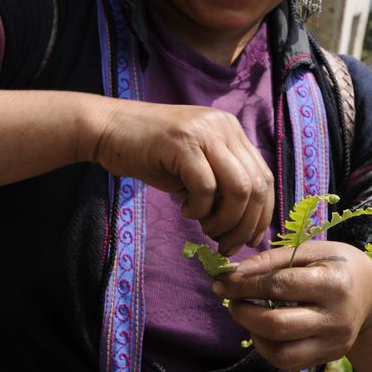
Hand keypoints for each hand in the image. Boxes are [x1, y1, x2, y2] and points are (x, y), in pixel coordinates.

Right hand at [92, 99, 274, 253]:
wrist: (108, 128)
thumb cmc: (150, 151)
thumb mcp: (194, 164)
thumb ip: (221, 184)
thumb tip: (245, 226)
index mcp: (232, 131)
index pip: (264, 176)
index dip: (263, 213)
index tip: (250, 239)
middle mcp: (224, 127)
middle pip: (256, 185)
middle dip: (246, 225)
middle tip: (226, 244)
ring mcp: (205, 132)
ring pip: (238, 188)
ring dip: (225, 220)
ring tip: (206, 228)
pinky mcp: (182, 143)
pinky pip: (206, 187)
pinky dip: (199, 209)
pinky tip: (184, 210)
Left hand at [213, 241, 371, 368]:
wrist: (371, 295)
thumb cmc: (336, 265)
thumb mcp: (310, 250)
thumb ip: (272, 260)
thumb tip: (234, 273)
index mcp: (334, 283)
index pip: (279, 287)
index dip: (245, 284)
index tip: (223, 281)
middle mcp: (336, 318)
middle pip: (277, 325)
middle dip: (243, 312)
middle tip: (229, 298)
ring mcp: (333, 344)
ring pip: (280, 353)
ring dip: (252, 333)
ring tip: (245, 313)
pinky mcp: (328, 358)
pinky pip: (288, 361)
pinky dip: (266, 346)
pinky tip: (261, 327)